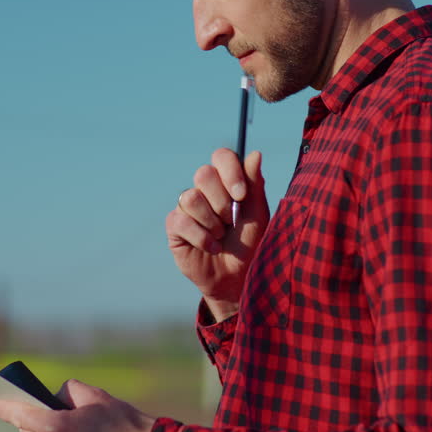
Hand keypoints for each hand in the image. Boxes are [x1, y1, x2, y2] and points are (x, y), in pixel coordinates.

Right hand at [166, 148, 268, 320]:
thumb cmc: (249, 244)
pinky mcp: (174, 225)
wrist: (237, 278)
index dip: (230, 171)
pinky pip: (182, 221)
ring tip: (220, 236)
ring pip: (191, 197)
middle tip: (231, 222)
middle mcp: (204, 190)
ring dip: (211, 222)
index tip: (241, 195)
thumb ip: (255, 185)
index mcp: (226, 182)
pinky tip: (211, 247)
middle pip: (203, 174)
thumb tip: (255, 153)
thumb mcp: (257, 215)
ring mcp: (187, 207)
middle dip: (222, 202)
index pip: (222, 157)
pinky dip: (201, 238)